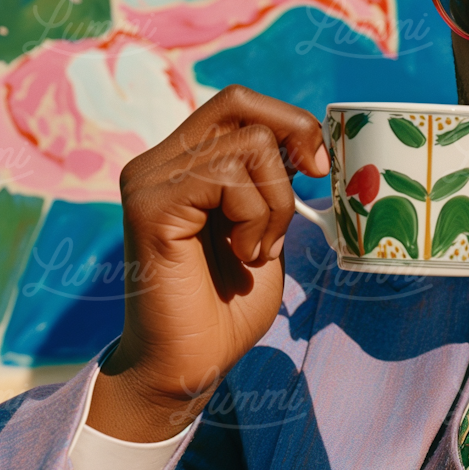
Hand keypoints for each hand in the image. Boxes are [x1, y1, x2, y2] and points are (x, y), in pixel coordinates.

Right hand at [86, 86, 327, 441]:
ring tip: (256, 248)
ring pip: (247, 145)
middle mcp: (159, 161)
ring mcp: (150, 179)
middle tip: (307, 188)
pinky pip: (226, 177)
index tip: (318, 167)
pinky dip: (254, 216)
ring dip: (274, 203)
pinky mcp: (150, 204)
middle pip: (239, 103)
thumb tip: (310, 146)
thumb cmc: (227, 306)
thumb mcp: (266, 229)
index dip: (289, 122)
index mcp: (183, 162)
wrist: (188, 366)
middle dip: (291, 138)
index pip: (238, 103)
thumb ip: (275, 184)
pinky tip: (243, 253)